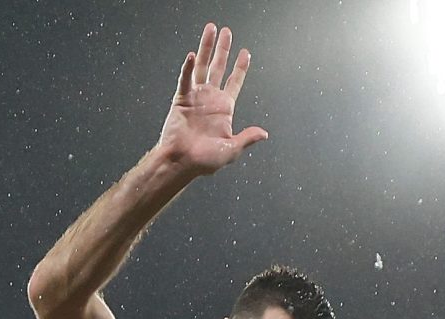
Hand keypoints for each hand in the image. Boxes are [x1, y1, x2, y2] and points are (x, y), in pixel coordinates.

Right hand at [154, 22, 267, 177]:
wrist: (182, 162)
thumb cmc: (204, 160)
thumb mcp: (231, 150)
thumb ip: (247, 138)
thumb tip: (264, 134)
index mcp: (223, 108)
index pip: (234, 81)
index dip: (240, 67)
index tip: (245, 53)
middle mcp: (210, 99)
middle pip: (217, 67)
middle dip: (222, 49)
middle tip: (226, 32)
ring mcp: (195, 97)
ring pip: (202, 66)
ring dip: (206, 48)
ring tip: (210, 30)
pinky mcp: (181, 99)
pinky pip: (185, 80)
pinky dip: (187, 68)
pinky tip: (191, 56)